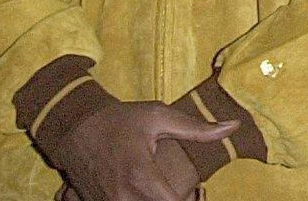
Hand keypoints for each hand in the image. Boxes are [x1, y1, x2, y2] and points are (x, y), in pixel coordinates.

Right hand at [50, 98, 234, 200]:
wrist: (74, 126)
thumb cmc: (119, 119)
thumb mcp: (159, 115)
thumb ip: (197, 128)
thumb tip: (232, 127)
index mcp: (141, 176)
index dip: (189, 198)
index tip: (195, 189)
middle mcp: (121, 197)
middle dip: (171, 198)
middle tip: (178, 187)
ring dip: (151, 199)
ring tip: (159, 186)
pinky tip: (139, 191)